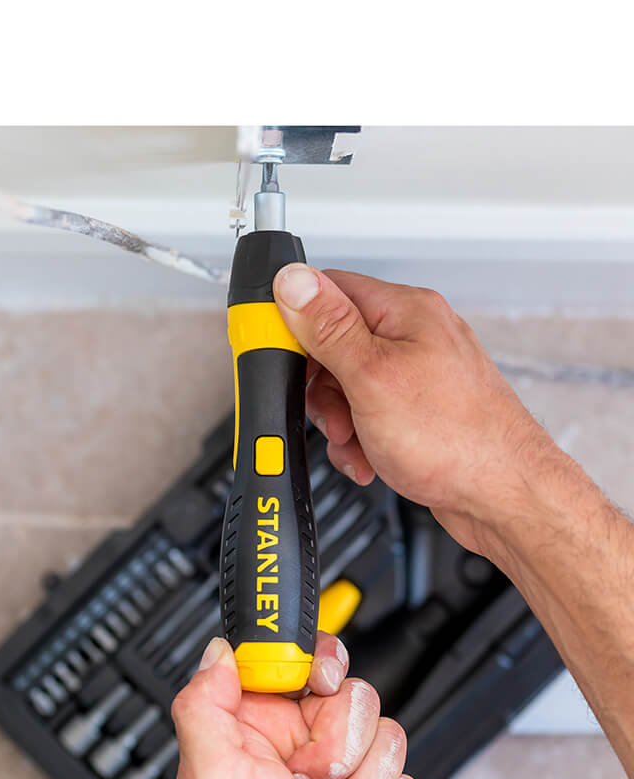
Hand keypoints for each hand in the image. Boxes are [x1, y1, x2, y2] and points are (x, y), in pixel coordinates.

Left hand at [171, 636, 419, 778]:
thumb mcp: (208, 772)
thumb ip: (205, 702)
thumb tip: (219, 651)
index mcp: (256, 725)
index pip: (299, 662)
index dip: (316, 664)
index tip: (317, 682)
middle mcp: (300, 745)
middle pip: (353, 693)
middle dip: (337, 738)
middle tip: (307, 774)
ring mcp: (343, 775)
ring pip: (387, 735)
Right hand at [272, 264, 553, 555]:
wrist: (503, 498)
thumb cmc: (458, 440)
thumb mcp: (372, 377)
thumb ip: (328, 328)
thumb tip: (293, 280)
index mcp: (405, 311)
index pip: (328, 291)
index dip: (294, 321)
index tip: (276, 351)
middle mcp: (414, 335)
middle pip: (332, 343)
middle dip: (320, 386)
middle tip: (330, 411)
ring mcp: (418, 374)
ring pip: (346, 385)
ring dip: (338, 420)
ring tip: (354, 440)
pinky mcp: (418, 410)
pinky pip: (368, 413)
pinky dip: (359, 438)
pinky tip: (368, 456)